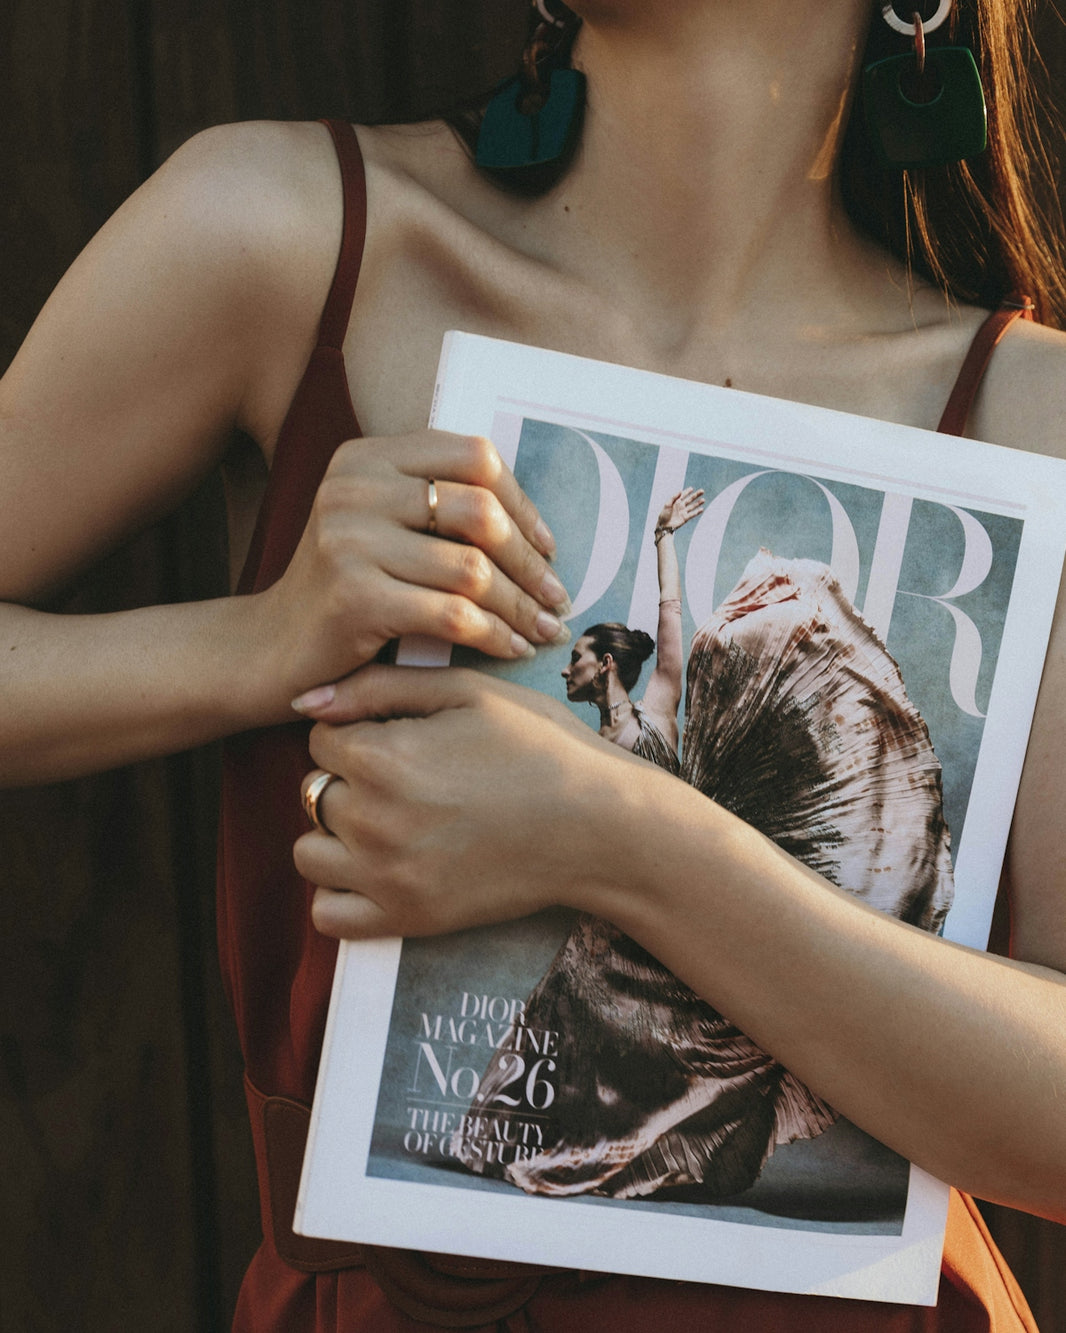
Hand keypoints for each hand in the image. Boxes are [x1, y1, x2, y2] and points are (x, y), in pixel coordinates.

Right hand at [252, 431, 571, 712]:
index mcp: (366, 456)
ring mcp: (348, 540)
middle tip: (556, 596)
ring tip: (544, 629)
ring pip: (472, 569)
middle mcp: (353, 487)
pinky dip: (494, 636)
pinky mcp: (354, 597)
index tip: (546, 546)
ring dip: (520, 606)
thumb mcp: (380, 525)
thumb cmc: (344, 589)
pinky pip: (453, 615)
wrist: (270, 647)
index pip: (473, 457)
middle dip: (529, 560)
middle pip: (479, 511)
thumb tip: (531, 522)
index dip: (522, 502)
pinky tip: (512, 649)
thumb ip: (435, 505)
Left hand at [293, 665, 642, 938]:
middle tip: (404, 778)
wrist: (599, 825)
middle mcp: (372, 819)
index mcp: (382, 756)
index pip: (320, 738)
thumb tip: (306, 700)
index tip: (397, 737)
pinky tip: (379, 869)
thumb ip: (379, 687)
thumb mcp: (467, 692)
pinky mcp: (407, 918)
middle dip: (347, 780)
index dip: (356, 731)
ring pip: (309, 853)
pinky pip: (328, 914)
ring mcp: (387, 876)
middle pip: (312, 792)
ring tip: (387, 823)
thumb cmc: (541, 747)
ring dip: (335, 835)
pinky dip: (340, 893)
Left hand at [655, 486, 704, 534]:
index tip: (692, 488)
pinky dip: (697, 512)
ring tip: (703, 500)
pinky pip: (692, 514)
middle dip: (696, 495)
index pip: (683, 495)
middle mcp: (681, 506)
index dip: (687, 491)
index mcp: (676, 502)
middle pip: (690, 499)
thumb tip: (680, 491)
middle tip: (702, 491)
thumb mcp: (667, 504)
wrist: (663, 526)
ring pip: (692, 506)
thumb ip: (674, 497)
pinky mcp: (685, 518)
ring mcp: (683, 512)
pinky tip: (701, 509)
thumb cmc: (663, 515)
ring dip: (698, 503)